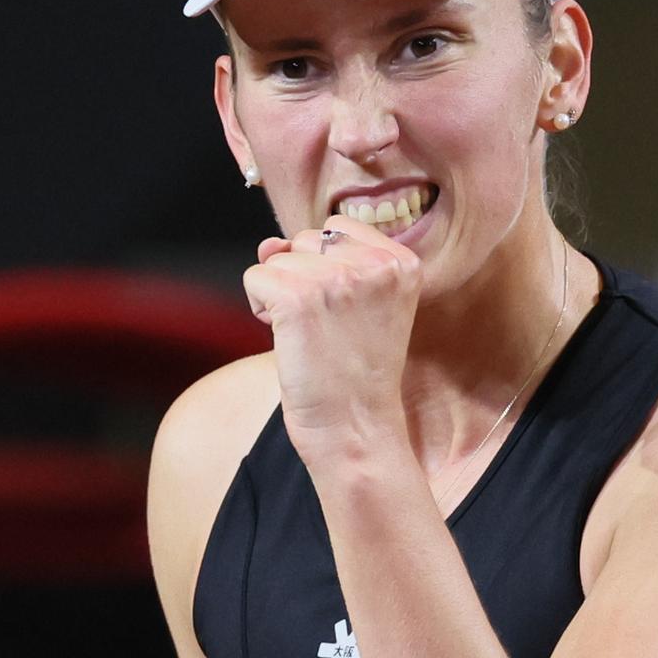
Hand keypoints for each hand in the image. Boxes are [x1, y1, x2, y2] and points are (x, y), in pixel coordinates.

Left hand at [242, 215, 420, 464]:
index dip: (325, 266)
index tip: (343, 310)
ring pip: (277, 258)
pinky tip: (286, 337)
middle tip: (325, 327)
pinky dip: (259, 307)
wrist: (355, 428)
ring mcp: (336, 278)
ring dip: (279, 295)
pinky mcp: (297, 296)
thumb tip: (269, 243)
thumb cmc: (354, 374)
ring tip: (309, 335)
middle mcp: (374, 264)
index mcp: (402, 262)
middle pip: (307, 240)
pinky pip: (255, 277)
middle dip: (302, 278)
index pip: (339, 228)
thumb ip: (322, 262)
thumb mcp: (358, 306)